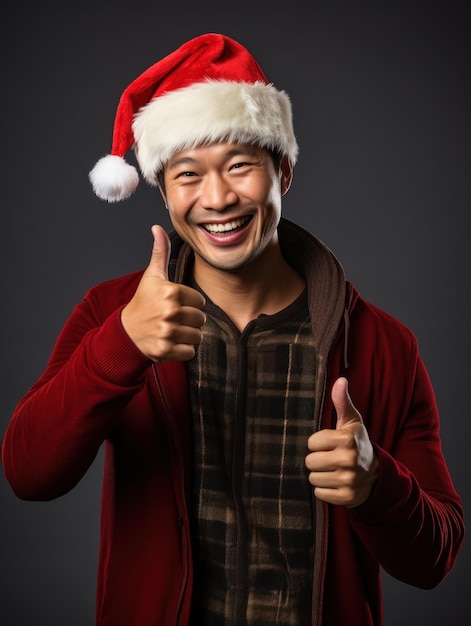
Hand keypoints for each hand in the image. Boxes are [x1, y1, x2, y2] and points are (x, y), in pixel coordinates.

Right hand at [121, 225, 205, 361]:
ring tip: (173, 330)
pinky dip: (183, 350)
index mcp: (171, 292)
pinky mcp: (166, 350)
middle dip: (190, 320)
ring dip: (188, 335)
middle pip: (200, 319)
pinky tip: (170, 342)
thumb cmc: (143, 302)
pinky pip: (190, 352)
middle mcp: (170, 312)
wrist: (126, 331)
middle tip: (173, 319)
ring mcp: (167, 332)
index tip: (175, 304)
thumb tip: (157, 227)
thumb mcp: (152, 276)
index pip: (200, 301)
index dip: (190, 303)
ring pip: (197, 336)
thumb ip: (160, 252)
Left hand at [305, 377, 377, 507]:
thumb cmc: (357, 443)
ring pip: (313, 479)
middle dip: (317, 460)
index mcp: (347, 439)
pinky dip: (325, 490)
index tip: (329, 444)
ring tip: (333, 470)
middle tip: (330, 458)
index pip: (311, 443)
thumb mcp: (351, 421)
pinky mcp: (347, 497)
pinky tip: (336, 483)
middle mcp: (349, 460)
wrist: (376, 474)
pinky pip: (319, 494)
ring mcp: (349, 480)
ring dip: (320, 476)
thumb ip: (342, 401)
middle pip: (310, 462)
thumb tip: (340, 380)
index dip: (317, 444)